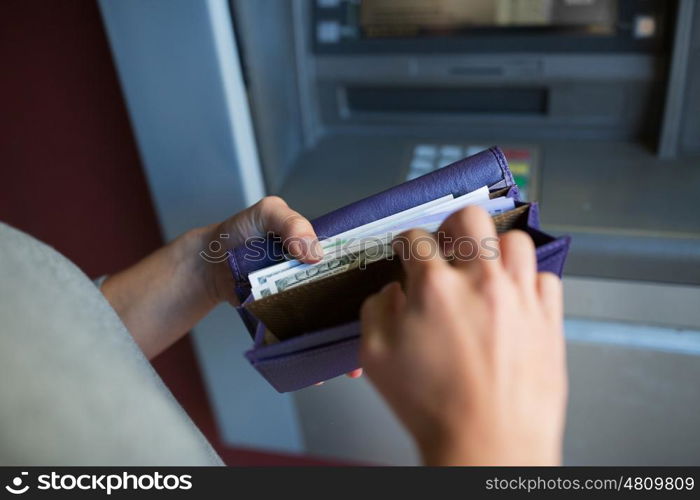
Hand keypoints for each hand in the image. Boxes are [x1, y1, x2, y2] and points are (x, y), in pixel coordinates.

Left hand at [103, 194, 363, 382]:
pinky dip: (312, 356)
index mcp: (327, 251)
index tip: (391, 298)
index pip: (361, 266)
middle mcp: (324, 278)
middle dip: (364, 324)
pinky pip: (305, 340)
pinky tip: (319, 371)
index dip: (377, 282)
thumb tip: (313, 252)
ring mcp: (307, 302)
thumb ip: (291, 222)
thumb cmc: (243, 231)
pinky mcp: (289, 321)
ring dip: (342, 346)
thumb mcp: (269, 213)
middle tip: (370, 339)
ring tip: (351, 365)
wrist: (212, 262)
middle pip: (352, 303)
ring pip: (332, 326)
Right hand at [360, 206, 565, 464]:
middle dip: (451, 226)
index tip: (406, 250)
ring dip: (495, 249)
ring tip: (484, 270)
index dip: (404, 242)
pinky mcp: (548, 319)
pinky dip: (528, 283)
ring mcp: (520, 298)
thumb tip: (392, 292)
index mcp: (434, 287)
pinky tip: (513, 300)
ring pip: (515, 241)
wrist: (488, 444)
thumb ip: (376, 311)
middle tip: (446, 247)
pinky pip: (545, 279)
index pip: (415, 238)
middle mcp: (481, 282)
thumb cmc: (433, 407)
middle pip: (469, 219)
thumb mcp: (376, 357)